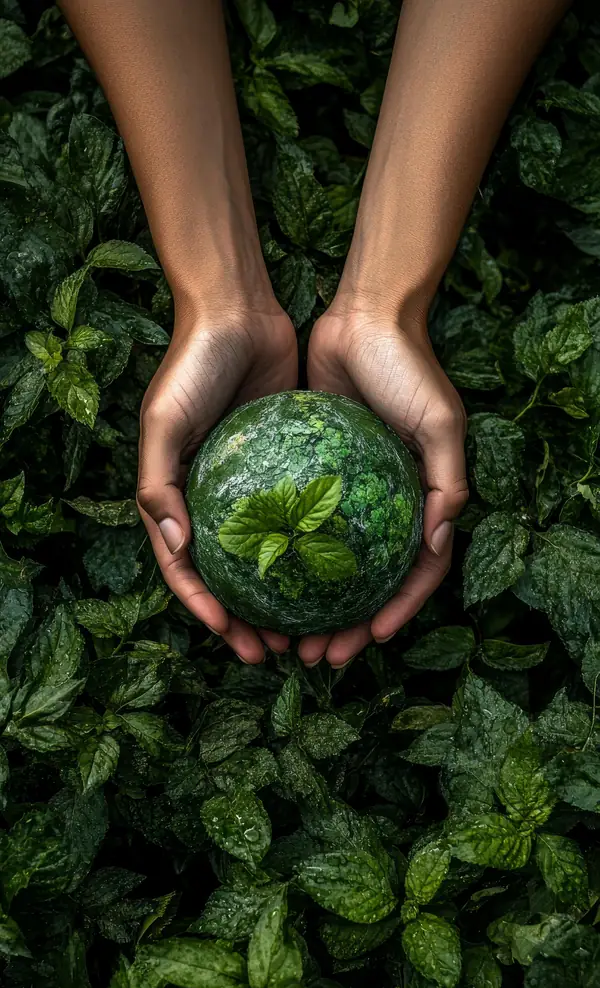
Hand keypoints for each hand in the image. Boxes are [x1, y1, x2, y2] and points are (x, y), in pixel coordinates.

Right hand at [137, 301, 297, 663]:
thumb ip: (158, 486)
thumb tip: (175, 548)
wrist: (237, 309)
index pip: (186, 569)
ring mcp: (252, 484)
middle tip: (279, 650)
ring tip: (313, 628)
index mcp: (176, 496)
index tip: (236, 638)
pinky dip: (312, 549)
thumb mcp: (164, 422)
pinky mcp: (288, 464)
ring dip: (286, 596)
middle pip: (231, 574)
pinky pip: (302, 516)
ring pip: (270, 556)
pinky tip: (339, 574)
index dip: (207, 609)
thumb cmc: (191, 363)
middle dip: (250, 618)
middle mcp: (214, 497)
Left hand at [298, 306, 468, 668]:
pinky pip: (294, 526)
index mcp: (418, 500)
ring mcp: (343, 491)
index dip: (396, 611)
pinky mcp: (308, 472)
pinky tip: (257, 583)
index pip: (414, 572)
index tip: (370, 639)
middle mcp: (381, 503)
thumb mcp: (440, 423)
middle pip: (365, 582)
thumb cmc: (409, 367)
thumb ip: (446, 485)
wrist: (363, 314)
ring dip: (307, 605)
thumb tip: (435, 546)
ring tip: (279, 636)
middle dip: (345, 625)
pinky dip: (282, 559)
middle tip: (315, 656)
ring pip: (325, 565)